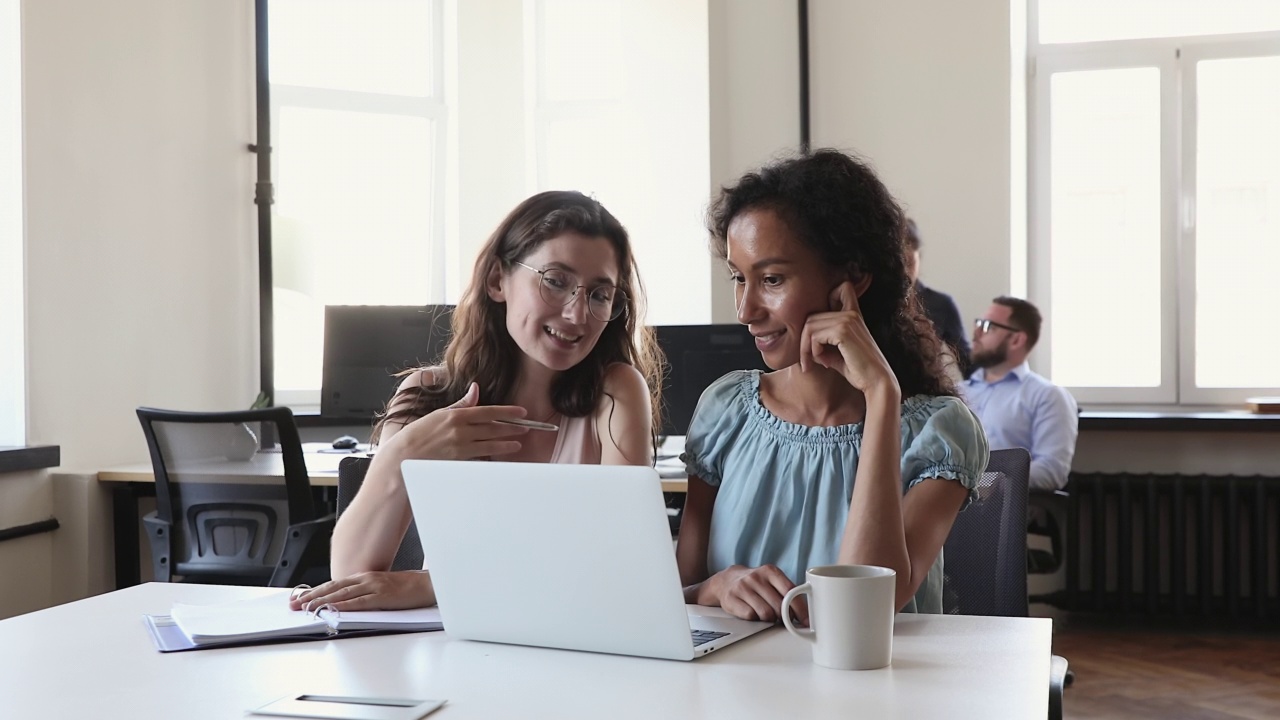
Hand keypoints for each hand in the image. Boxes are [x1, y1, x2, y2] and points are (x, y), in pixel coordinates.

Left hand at [288, 571, 434, 611]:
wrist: (427, 585)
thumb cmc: (407, 588)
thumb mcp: (381, 587)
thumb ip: (365, 592)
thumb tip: (346, 603)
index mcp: (365, 577)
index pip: (334, 584)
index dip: (315, 591)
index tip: (300, 598)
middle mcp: (366, 579)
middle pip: (333, 587)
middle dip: (311, 596)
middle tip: (294, 604)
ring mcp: (373, 586)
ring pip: (341, 593)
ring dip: (321, 600)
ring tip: (305, 608)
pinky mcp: (381, 597)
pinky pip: (358, 602)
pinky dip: (343, 605)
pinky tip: (331, 609)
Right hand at [385, 382, 530, 460]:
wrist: (403, 456)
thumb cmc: (418, 434)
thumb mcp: (439, 414)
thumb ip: (460, 404)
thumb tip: (475, 389)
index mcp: (455, 416)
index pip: (488, 411)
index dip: (507, 412)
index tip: (521, 412)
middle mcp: (460, 431)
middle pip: (493, 428)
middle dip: (512, 428)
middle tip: (526, 428)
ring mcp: (460, 447)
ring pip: (490, 444)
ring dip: (506, 444)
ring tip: (518, 444)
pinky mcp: (458, 462)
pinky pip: (480, 458)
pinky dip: (491, 457)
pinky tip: (499, 457)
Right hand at [704, 564, 806, 624]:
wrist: (726, 580)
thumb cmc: (756, 584)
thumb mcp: (772, 580)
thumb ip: (787, 592)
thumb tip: (806, 613)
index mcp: (770, 571)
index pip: (790, 590)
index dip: (800, 609)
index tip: (806, 621)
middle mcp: (756, 577)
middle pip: (779, 606)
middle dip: (784, 617)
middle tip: (783, 619)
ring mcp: (742, 587)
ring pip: (766, 614)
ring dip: (770, 619)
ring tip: (767, 615)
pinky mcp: (732, 599)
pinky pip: (751, 616)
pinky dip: (755, 619)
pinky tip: (754, 614)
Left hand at [800, 281, 896, 394]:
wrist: (877, 382)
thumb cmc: (859, 371)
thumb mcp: (839, 354)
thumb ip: (824, 345)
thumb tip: (805, 346)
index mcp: (854, 315)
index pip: (843, 288)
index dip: (828, 298)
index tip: (822, 327)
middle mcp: (851, 313)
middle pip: (812, 317)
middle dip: (804, 340)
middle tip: (807, 360)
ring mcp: (847, 320)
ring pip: (809, 326)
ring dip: (805, 348)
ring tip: (811, 363)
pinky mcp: (843, 331)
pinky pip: (814, 337)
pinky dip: (812, 351)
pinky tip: (822, 362)